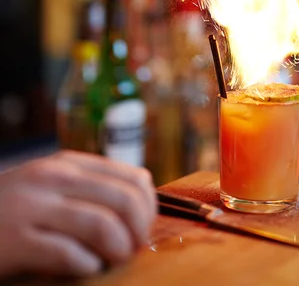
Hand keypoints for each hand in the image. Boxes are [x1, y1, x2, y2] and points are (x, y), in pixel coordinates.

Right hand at [0, 151, 156, 277]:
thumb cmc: (15, 206)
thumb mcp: (52, 183)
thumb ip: (90, 186)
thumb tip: (142, 201)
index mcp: (69, 164)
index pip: (132, 178)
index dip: (149, 207)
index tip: (144, 228)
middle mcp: (55, 178)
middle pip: (123, 200)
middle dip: (139, 229)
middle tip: (133, 249)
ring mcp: (34, 207)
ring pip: (101, 224)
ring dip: (118, 249)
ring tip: (113, 259)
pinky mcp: (17, 240)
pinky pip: (68, 254)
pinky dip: (86, 266)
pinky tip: (85, 268)